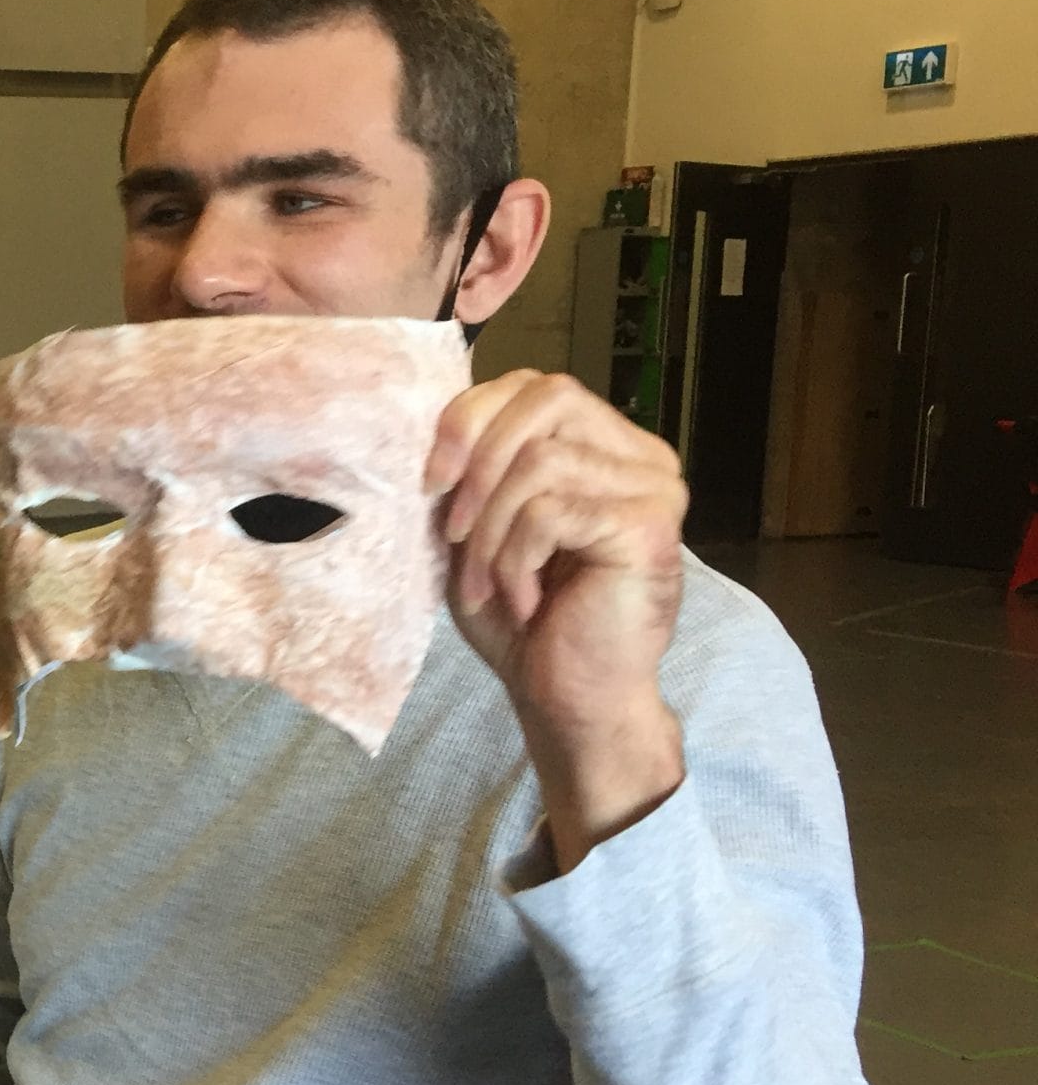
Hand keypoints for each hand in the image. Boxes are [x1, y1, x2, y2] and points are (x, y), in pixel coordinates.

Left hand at [427, 370, 689, 867]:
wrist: (566, 699)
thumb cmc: (523, 619)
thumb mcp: (479, 528)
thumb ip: (472, 468)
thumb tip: (435, 420)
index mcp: (604, 446)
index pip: (534, 385)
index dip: (471, 417)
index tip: (429, 480)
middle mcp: (641, 457)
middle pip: (547, 398)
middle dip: (477, 464)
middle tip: (453, 533)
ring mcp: (654, 487)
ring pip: (538, 461)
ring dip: (491, 531)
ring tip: (489, 583)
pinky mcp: (649, 525)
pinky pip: (550, 510)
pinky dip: (516, 559)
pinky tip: (525, 600)